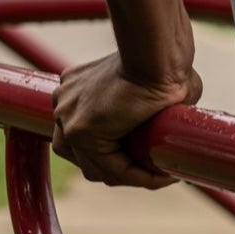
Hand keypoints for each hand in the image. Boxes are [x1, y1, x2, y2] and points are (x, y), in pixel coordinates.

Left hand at [51, 51, 202, 188]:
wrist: (157, 56)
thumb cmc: (164, 64)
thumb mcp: (147, 85)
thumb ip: (147, 105)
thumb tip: (171, 123)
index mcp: (77, 87)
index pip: (88, 134)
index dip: (119, 151)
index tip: (148, 156)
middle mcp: (64, 101)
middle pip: (83, 153)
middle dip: (118, 166)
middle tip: (152, 167)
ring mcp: (66, 116)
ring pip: (94, 166)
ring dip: (128, 176)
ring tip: (158, 175)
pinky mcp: (80, 131)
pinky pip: (111, 168)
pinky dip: (138, 177)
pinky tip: (164, 176)